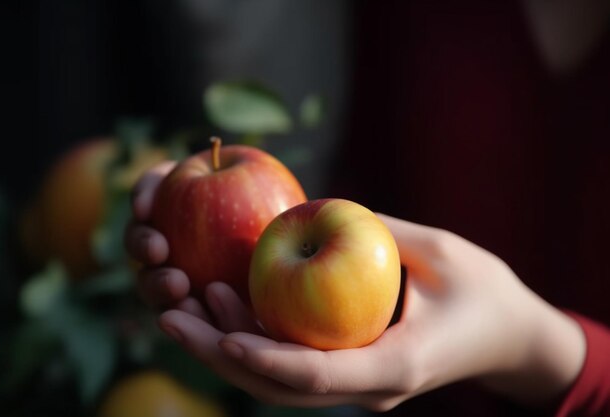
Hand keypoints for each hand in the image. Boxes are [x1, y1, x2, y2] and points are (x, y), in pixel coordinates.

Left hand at [125, 163, 585, 410]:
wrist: (505, 333)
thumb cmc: (482, 290)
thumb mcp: (439, 249)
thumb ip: (376, 231)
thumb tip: (312, 208)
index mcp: (396, 366)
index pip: (320, 374)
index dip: (268, 357)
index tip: (222, 333)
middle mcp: (369, 388)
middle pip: (282, 387)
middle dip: (221, 357)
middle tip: (169, 317)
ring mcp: (357, 385)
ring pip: (278, 382)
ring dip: (225, 350)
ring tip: (177, 312)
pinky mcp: (349, 370)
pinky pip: (291, 362)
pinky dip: (251, 340)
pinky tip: (216, 308)